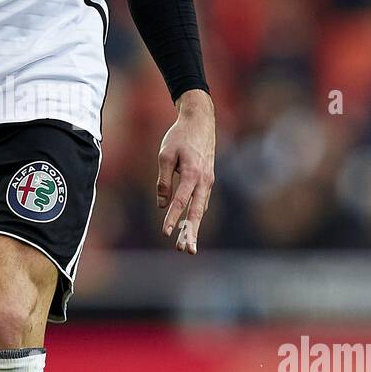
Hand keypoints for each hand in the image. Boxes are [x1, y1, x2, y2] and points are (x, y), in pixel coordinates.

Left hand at [156, 88, 214, 253]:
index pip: (180, 201)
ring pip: (201, 209)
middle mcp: (204, 180)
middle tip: (186, 251)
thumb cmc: (180, 136)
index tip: (164, 233)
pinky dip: (197, 215)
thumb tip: (162, 204)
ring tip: (188, 246)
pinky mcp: (208, 180)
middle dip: (191, 233)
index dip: (172, 218)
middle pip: (197, 211)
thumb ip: (163, 180)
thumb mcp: (165, 154)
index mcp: (192, 173)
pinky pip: (202, 201)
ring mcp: (209, 181)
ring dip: (195, 228)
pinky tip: (190, 227)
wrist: (201, 121)